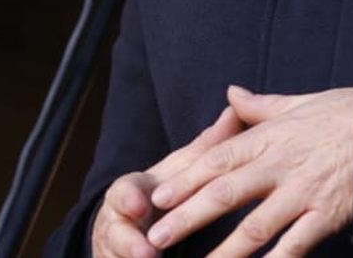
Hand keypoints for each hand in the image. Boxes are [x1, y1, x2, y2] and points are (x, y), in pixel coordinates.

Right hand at [92, 106, 245, 257]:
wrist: (131, 231)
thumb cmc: (164, 193)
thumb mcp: (181, 171)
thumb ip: (205, 148)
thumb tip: (237, 109)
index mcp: (132, 193)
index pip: (124, 191)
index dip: (128, 198)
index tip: (139, 205)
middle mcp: (118, 223)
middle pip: (115, 233)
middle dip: (129, 244)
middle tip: (147, 253)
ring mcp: (117, 251)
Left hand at [145, 85, 352, 257]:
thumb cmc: (349, 112)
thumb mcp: (300, 102)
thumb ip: (261, 106)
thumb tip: (231, 93)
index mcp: (270, 137)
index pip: (217, 160)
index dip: (186, 180)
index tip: (157, 196)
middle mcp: (280, 166)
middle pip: (225, 194)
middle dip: (188, 217)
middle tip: (156, 238)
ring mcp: (303, 193)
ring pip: (254, 227)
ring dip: (221, 251)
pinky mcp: (326, 216)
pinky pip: (295, 247)